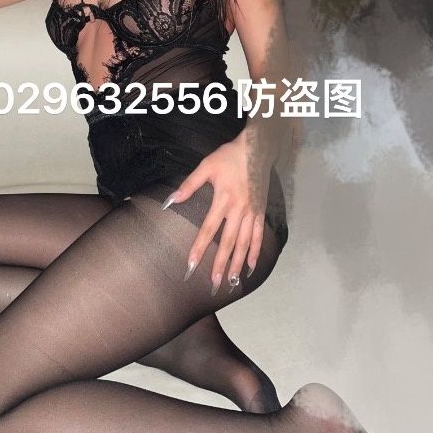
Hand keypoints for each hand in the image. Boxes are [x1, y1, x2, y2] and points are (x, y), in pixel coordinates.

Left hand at [165, 133, 273, 294]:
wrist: (257, 148)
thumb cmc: (228, 156)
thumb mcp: (206, 166)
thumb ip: (189, 184)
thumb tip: (171, 200)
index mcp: (223, 199)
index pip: (209, 229)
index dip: (200, 247)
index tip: (191, 265)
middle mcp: (239, 209)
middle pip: (228, 241)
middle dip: (220, 264)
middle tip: (214, 283)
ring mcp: (252, 212)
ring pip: (244, 242)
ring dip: (237, 263)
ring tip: (231, 282)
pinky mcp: (261, 211)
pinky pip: (259, 235)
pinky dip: (255, 252)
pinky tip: (250, 266)